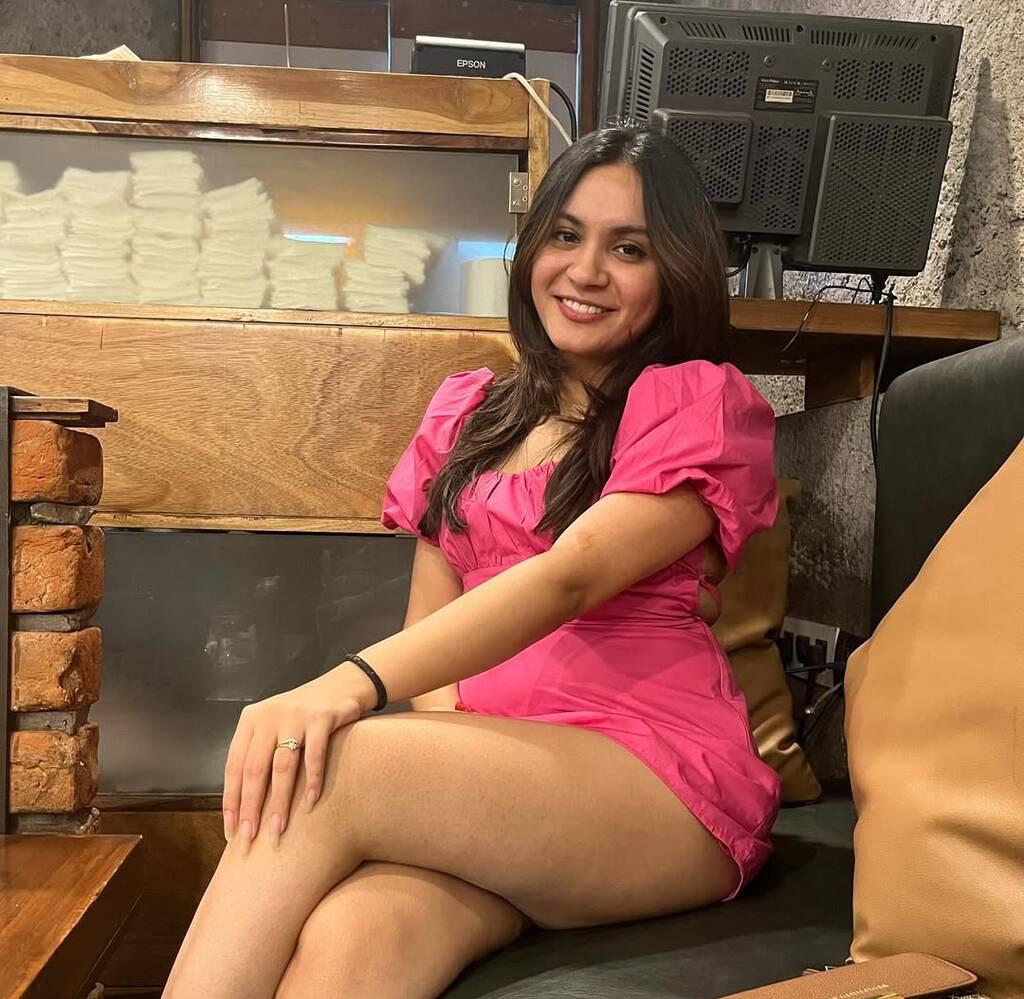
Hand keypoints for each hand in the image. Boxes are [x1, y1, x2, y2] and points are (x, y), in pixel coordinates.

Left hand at [222, 667, 373, 850]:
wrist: (340, 685)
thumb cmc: (301, 716)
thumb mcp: (273, 727)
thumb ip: (258, 756)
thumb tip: (243, 807)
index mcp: (250, 720)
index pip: (234, 766)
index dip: (232, 800)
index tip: (232, 831)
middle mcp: (269, 716)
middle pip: (255, 769)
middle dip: (251, 808)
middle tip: (250, 839)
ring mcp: (296, 716)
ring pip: (282, 766)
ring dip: (279, 802)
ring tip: (278, 830)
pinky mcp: (321, 718)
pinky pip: (314, 756)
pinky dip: (313, 782)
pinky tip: (310, 803)